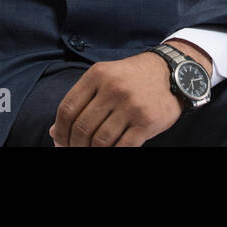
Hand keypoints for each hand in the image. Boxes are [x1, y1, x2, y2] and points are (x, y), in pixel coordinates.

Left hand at [49, 51, 182, 146]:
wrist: (171, 72)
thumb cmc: (132, 78)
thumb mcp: (105, 78)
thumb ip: (80, 100)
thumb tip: (55, 131)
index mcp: (98, 75)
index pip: (67, 108)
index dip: (60, 131)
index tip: (60, 141)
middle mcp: (113, 88)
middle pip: (82, 128)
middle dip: (74, 146)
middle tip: (75, 150)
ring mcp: (131, 106)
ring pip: (100, 141)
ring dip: (92, 152)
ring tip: (93, 151)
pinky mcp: (146, 122)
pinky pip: (122, 148)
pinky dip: (113, 153)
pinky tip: (111, 151)